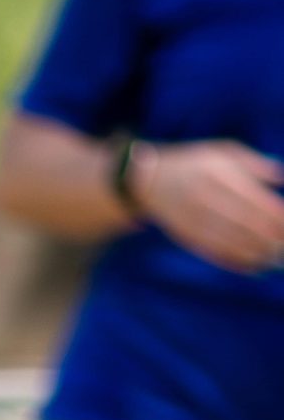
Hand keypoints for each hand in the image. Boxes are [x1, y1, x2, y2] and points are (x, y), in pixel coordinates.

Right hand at [129, 140, 283, 274]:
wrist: (149, 181)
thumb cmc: (195, 164)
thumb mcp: (225, 153)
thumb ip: (255, 165)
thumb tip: (282, 178)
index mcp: (221, 175)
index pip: (257, 201)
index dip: (278, 216)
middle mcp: (208, 198)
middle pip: (248, 224)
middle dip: (273, 239)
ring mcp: (196, 220)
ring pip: (234, 243)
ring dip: (260, 254)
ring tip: (277, 260)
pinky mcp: (188, 237)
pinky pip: (216, 253)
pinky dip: (238, 262)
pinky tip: (255, 267)